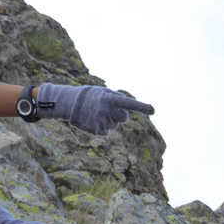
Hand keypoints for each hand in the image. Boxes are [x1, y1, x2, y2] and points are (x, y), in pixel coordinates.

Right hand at [37, 83, 153, 134]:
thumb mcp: (104, 92)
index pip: (129, 103)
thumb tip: (131, 107)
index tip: (153, 110)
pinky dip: (101, 127)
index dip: (141, 107)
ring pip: (114, 125)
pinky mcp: (96, 129)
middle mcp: (107, 110)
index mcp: (110, 99)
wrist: (70, 102)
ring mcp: (101, 120)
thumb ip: (119, 99)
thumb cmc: (91, 95)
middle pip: (124, 118)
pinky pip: (106, 131)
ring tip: (96, 113)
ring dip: (108, 120)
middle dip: (119, 114)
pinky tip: (92, 120)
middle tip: (107, 109)